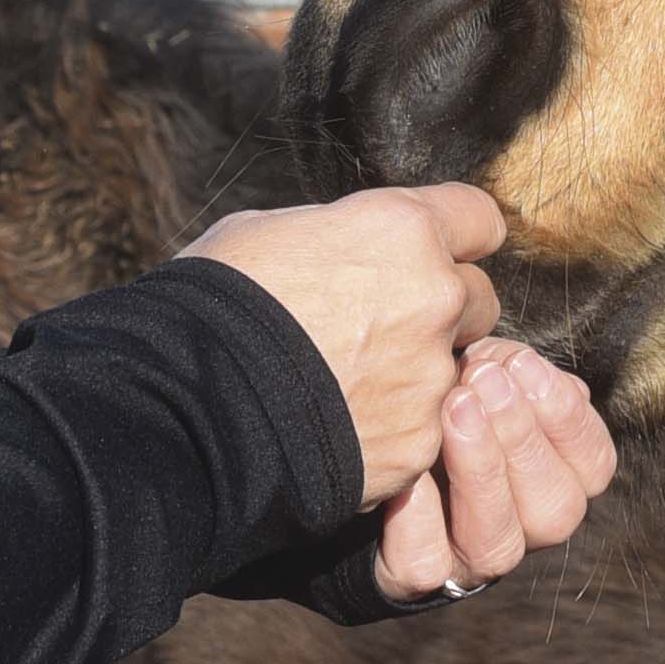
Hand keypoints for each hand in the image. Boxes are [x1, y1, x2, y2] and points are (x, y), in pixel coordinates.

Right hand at [187, 185, 503, 503]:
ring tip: (348, 387)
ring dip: (415, 376)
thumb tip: (350, 244)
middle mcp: (435, 298)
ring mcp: (430, 377)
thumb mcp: (269, 232)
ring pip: (452, 372)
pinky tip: (339, 429)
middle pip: (477, 298)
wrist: (185, 407)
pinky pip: (423, 432)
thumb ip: (339, 235)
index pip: (479, 219)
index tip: (440, 252)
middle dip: (442, 311)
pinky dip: (392, 432)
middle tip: (383, 327)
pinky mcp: (416, 444)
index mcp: (403, 231)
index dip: (458, 236)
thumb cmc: (213, 308)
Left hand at [373, 338, 616, 606]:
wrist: (346, 456)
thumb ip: (504, 370)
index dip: (567, 418)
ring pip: (500, 545)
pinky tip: (408, 469)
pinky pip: (426, 562)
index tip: (522, 365)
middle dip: (523, 438)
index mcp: (549, 479)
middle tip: (483, 381)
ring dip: (482, 472)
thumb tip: (518, 365)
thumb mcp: (471, 377)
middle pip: (557, 510)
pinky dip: (419, 512)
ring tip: (454, 407)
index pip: (593, 467)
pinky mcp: (412, 579)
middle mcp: (520, 529)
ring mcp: (468, 562)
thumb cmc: (423, 404)